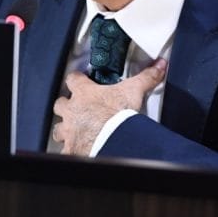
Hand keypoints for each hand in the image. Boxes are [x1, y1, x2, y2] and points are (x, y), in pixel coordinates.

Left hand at [51, 58, 166, 155]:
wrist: (113, 139)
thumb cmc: (118, 115)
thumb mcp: (133, 91)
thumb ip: (145, 77)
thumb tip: (159, 66)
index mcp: (84, 93)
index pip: (73, 79)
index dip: (76, 79)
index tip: (79, 79)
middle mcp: (72, 111)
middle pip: (60, 104)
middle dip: (66, 106)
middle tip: (74, 108)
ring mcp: (69, 130)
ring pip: (58, 128)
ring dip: (64, 129)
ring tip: (72, 131)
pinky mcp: (71, 147)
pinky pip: (65, 149)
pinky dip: (69, 149)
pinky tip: (74, 150)